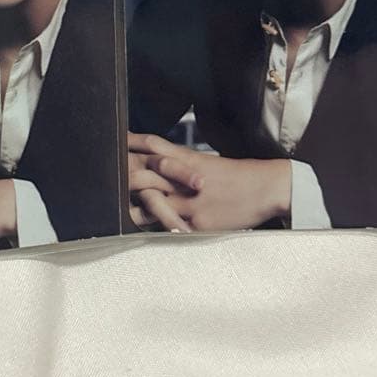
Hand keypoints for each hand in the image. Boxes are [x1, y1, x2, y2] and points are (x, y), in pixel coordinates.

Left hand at [128, 135, 291, 231]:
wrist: (267, 187)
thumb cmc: (235, 175)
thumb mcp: (204, 161)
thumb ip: (177, 158)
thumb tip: (155, 157)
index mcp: (187, 159)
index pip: (151, 146)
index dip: (129, 144)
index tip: (115, 142)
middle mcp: (185, 178)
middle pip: (146, 174)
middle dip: (126, 178)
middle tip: (109, 183)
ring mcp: (191, 202)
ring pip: (153, 204)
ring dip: (135, 207)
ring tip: (120, 210)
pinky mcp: (198, 223)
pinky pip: (171, 228)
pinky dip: (158, 229)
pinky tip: (143, 233)